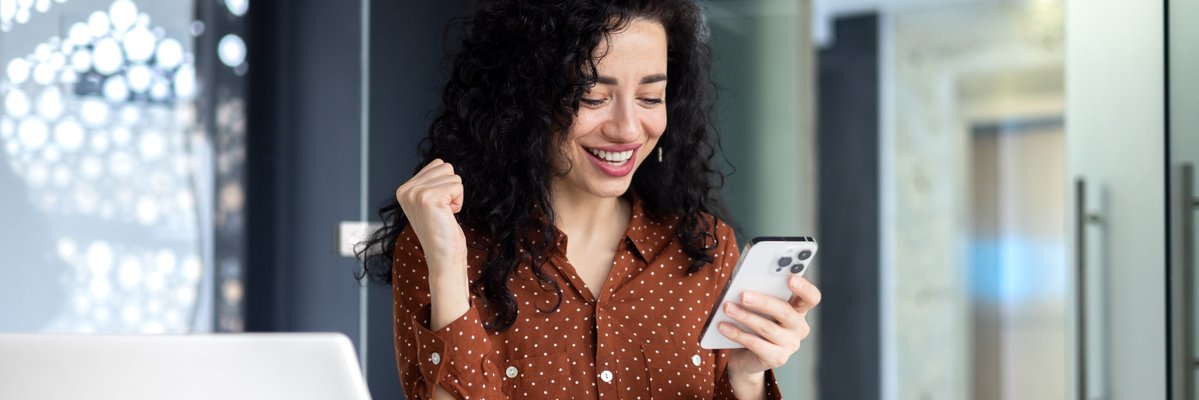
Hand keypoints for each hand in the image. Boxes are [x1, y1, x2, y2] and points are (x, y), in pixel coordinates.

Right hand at [395, 159, 466, 275]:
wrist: (442, 257)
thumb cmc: (441, 231)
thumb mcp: (429, 202)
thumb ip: (430, 182)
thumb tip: (442, 164)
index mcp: (404, 189)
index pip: (437, 164)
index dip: (445, 185)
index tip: (437, 207)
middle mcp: (406, 190)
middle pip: (445, 167)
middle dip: (451, 188)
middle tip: (442, 211)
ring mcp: (416, 193)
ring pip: (453, 176)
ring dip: (455, 195)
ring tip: (444, 214)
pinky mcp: (430, 198)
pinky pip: (457, 186)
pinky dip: (459, 201)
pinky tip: (448, 216)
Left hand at [720, 275, 821, 393]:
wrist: (747, 356)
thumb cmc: (754, 323)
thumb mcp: (759, 307)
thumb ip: (759, 293)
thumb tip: (743, 284)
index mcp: (799, 309)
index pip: (811, 297)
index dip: (804, 288)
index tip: (790, 278)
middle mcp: (799, 327)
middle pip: (786, 311)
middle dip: (763, 302)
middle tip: (743, 295)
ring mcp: (791, 344)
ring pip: (767, 328)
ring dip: (744, 316)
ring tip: (727, 308)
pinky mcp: (778, 358)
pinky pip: (755, 344)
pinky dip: (737, 334)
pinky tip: (723, 326)